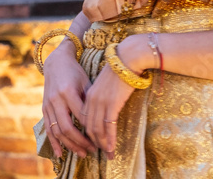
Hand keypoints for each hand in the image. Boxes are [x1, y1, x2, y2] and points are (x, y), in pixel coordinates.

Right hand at [41, 44, 94, 157]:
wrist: (56, 62)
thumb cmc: (75, 72)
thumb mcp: (85, 81)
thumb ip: (90, 100)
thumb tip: (100, 120)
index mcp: (68, 91)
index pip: (80, 115)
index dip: (90, 128)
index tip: (101, 137)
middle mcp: (56, 99)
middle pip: (67, 127)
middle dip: (80, 141)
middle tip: (92, 150)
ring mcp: (48, 105)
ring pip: (57, 131)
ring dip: (69, 145)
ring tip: (82, 154)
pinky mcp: (44, 109)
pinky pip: (48, 129)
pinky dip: (54, 143)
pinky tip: (60, 154)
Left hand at [82, 42, 140, 158]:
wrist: (127, 58)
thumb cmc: (120, 68)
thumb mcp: (106, 83)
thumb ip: (102, 95)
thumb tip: (107, 106)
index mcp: (88, 95)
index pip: (84, 119)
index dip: (88, 133)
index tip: (93, 142)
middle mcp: (92, 100)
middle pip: (89, 127)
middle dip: (93, 143)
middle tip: (99, 153)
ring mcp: (100, 102)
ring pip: (97, 129)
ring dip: (102, 144)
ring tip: (108, 154)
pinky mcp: (111, 104)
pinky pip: (109, 126)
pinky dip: (110, 139)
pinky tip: (112, 148)